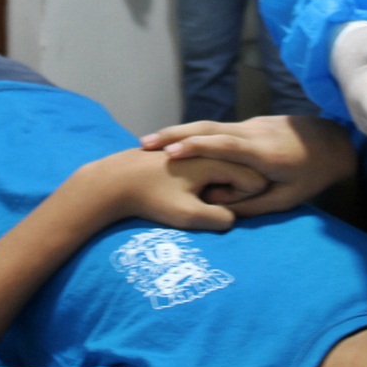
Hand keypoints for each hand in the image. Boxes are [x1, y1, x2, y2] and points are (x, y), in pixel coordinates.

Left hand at [83, 148, 269, 231]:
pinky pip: (206, 163)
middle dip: (235, 189)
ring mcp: (194, 148)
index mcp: (214, 160)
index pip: (254, 179)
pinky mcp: (182, 152)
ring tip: (197, 197)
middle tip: (210, 203)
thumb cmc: (151, 199)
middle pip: (240, 169)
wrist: (112, 181)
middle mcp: (207, 148)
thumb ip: (219, 218)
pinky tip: (184, 189)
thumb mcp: (188, 216)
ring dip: (219, 183)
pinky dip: (205, 177)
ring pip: (222, 165)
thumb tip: (234, 218)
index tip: (222, 207)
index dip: (246, 198)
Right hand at [140, 115, 356, 215]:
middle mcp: (252, 133)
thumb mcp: (289, 198)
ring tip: (150, 142)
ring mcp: (251, 125)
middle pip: (207, 128)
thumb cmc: (312, 175)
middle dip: (174, 134)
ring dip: (180, 132)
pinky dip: (194, 133)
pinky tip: (174, 141)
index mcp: (262, 152)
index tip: (170, 152)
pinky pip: (217, 128)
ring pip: (209, 125)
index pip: (223, 145)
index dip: (195, 147)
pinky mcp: (251, 124)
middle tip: (144, 144)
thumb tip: (226, 214)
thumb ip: (256, 206)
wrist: (333, 142)